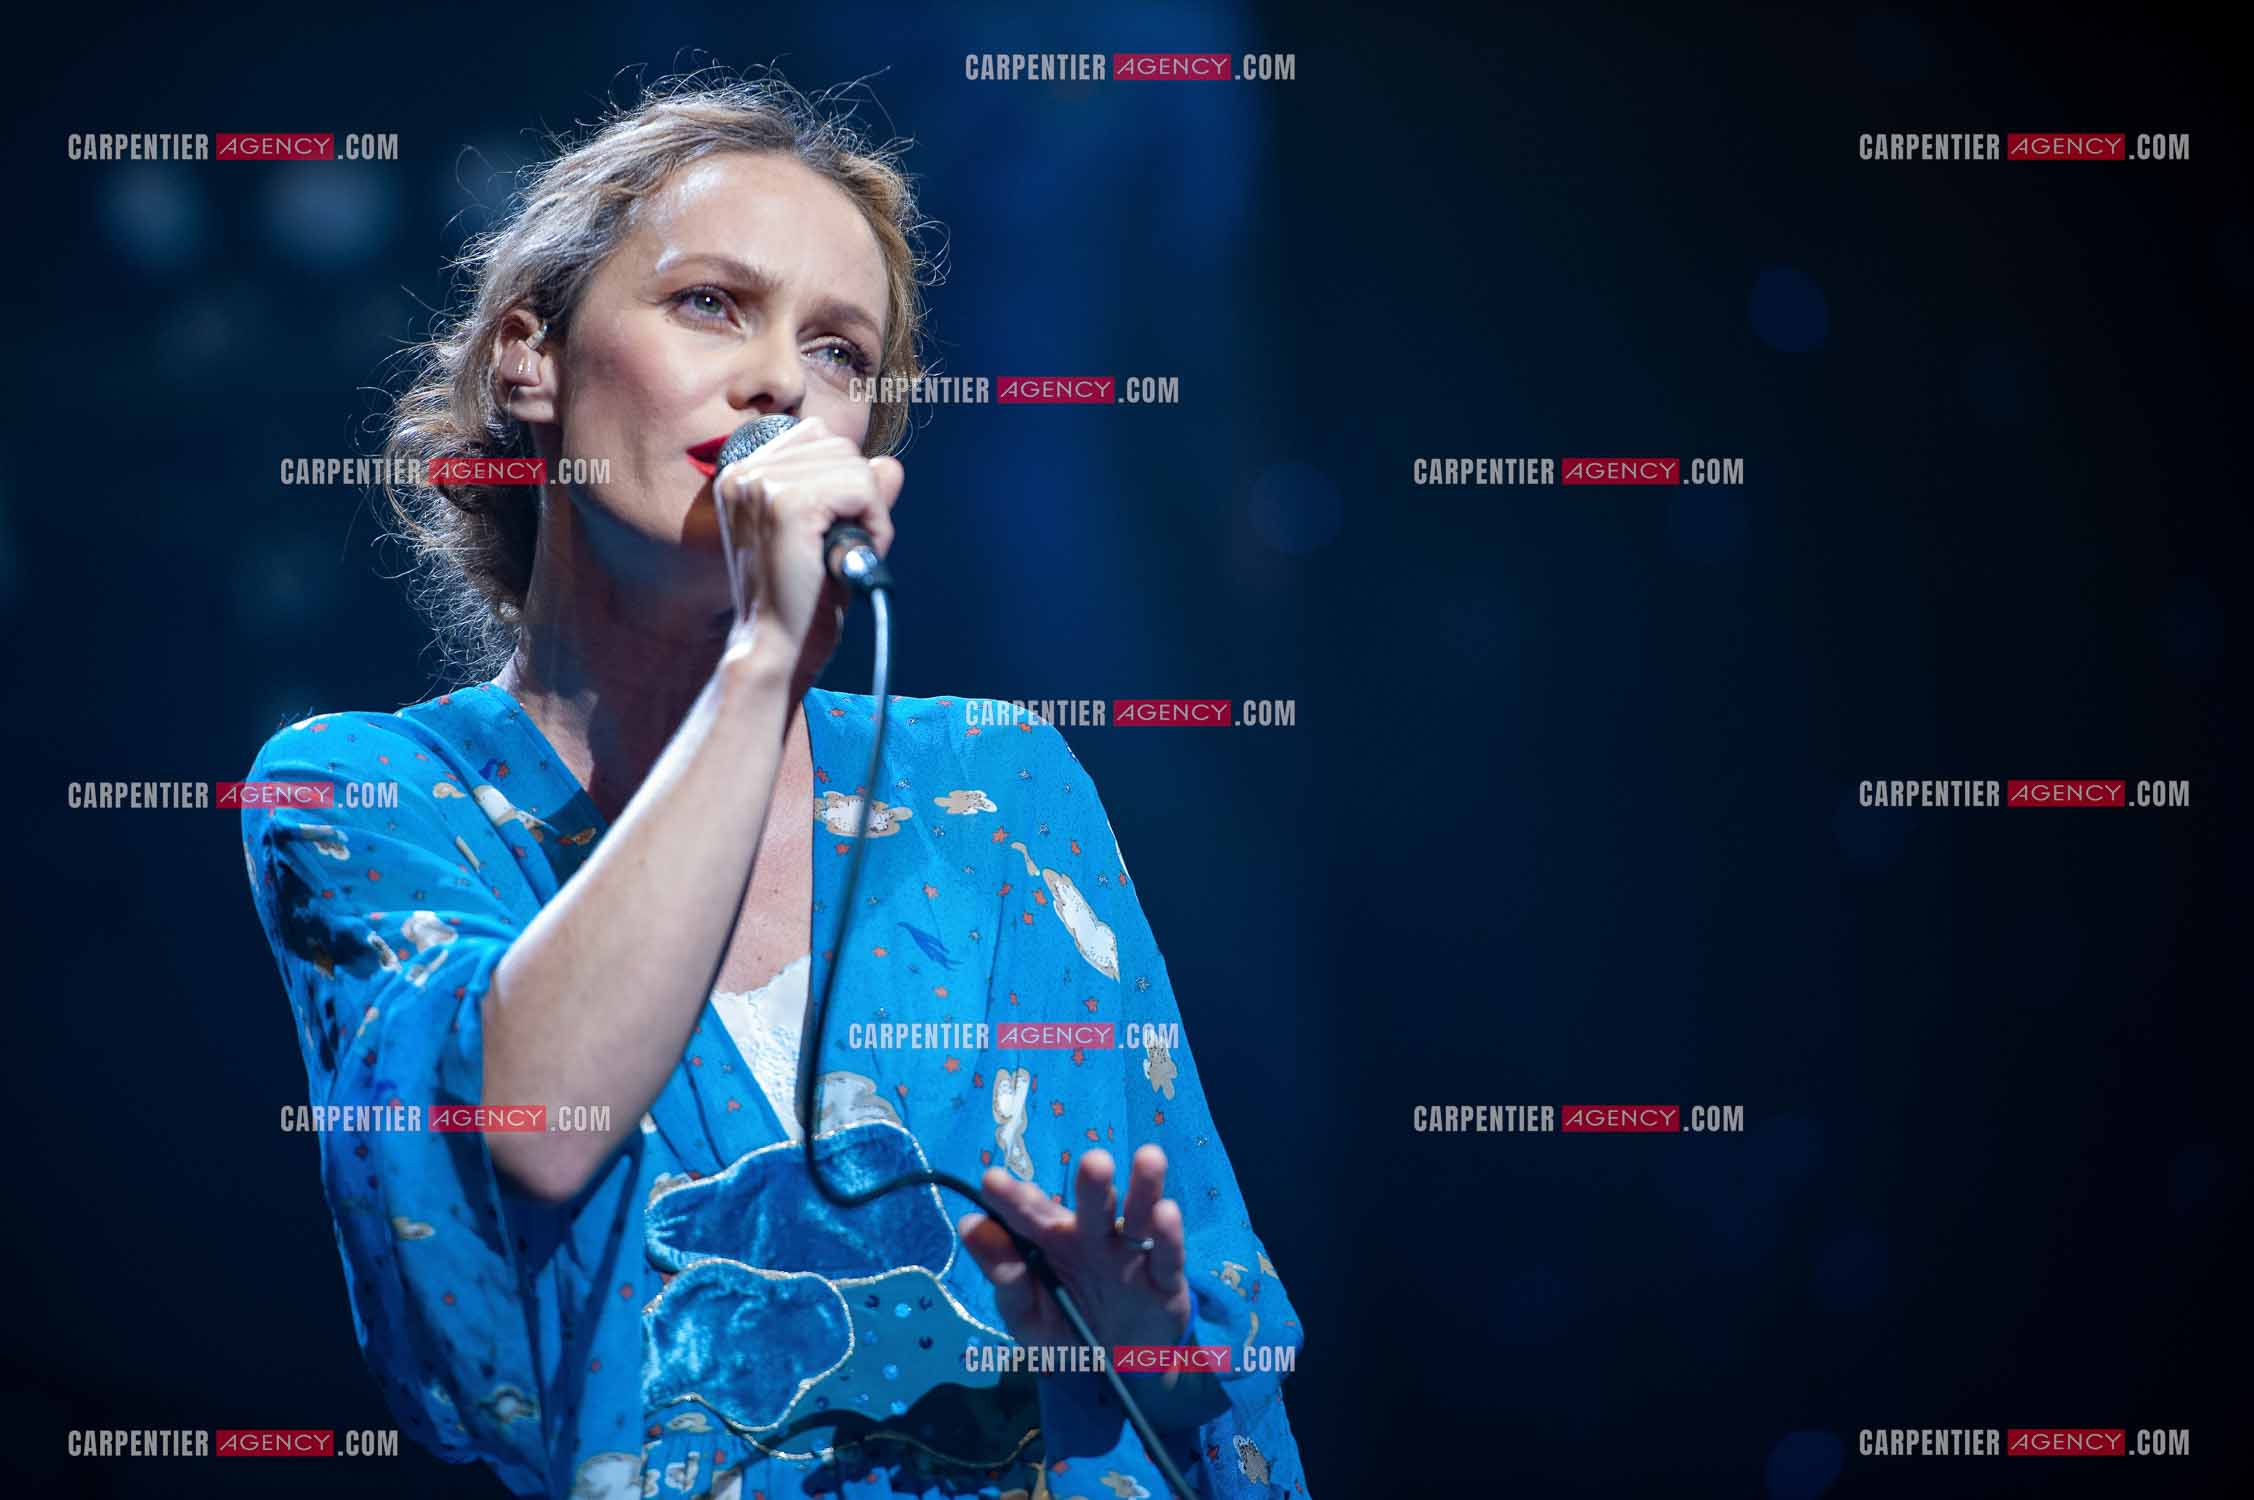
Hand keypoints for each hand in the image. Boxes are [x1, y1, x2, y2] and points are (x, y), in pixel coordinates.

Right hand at [714, 415, 902, 676]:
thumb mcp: (829, 538)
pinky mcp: (788, 503)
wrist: (776, 650)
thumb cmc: (798, 603)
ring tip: (843, 555)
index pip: (816, 438)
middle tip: (843, 550)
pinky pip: (861, 487)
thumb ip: (857, 495)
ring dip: (869, 511)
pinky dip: (874, 523)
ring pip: (854, 464)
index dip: (843, 483)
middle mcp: (743, 472)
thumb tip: (890, 464)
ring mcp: (762, 484)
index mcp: (741, 476)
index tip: (831, 532)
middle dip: (859, 496)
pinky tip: (852, 556)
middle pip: (839, 446)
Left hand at [958, 1146, 1193, 1355]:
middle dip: (1094, 1183)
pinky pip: (1167, 1254)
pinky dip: (1169, 1234)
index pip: (1030, 1214)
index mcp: (1052, 1240)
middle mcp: (1092, 1236)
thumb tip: (970, 1226)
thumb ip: (1004, 1276)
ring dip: (1144, 1188)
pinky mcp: (1164, 1276)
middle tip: (1094, 1162)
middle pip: (1093, 1204)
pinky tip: (1166, 1213)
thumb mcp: (1026, 1314)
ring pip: (1138, 1216)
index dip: (1012, 1198)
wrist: (1117, 1368)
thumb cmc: (1065, 1328)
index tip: (993, 1182)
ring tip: (1148, 1159)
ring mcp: (1130, 1253)